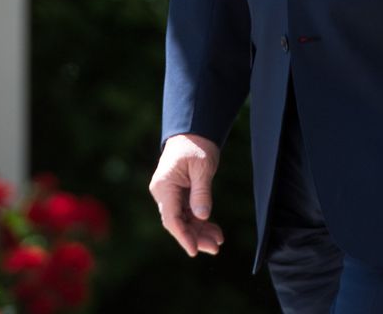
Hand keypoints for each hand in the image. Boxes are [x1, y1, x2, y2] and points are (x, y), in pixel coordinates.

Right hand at [149, 132, 225, 257]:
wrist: (193, 133)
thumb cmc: (196, 146)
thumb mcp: (202, 168)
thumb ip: (201, 193)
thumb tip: (202, 217)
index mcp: (164, 186)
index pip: (171, 218)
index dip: (183, 236)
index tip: (194, 250)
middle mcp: (163, 193)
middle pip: (177, 223)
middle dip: (195, 237)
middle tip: (215, 248)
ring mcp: (170, 195)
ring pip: (184, 221)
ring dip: (200, 233)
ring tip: (218, 242)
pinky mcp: (179, 196)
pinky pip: (188, 214)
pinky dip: (201, 223)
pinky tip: (215, 231)